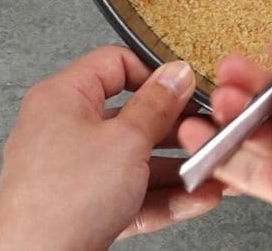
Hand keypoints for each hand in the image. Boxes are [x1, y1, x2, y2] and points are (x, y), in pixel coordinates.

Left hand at [0, 46, 221, 249]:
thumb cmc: (63, 203)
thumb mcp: (127, 140)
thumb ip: (157, 104)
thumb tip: (175, 75)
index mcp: (61, 99)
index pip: (114, 63)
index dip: (155, 73)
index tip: (186, 88)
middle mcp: (61, 130)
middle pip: (131, 116)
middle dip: (176, 129)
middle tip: (206, 131)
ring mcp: (71, 172)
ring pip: (134, 159)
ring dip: (177, 167)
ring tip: (211, 171)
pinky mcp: (81, 208)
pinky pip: (128, 193)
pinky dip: (162, 195)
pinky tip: (196, 198)